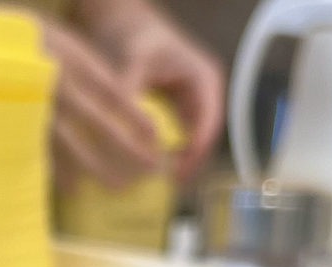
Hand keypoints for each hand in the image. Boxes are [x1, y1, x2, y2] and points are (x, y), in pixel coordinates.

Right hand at [39, 16, 161, 191]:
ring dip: (99, 169)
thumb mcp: (69, 43)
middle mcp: (60, 89)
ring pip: (74, 147)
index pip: (116, 96)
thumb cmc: (38, 43)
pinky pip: (43, 154)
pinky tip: (72, 188)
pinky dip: (59, 173)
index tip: (156, 138)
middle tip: (150, 170)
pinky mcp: (20, 124)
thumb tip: (124, 100)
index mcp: (76, 65)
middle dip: (129, 152)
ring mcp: (39, 110)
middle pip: (102, 127)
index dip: (137, 119)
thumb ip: (93, 70)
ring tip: (119, 187)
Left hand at [84, 2, 224, 183]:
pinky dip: (165, 148)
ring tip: (159, 181)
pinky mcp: (175, 106)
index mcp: (203, 78)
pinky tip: (149, 164)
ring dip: (178, 158)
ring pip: (190, 138)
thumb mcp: (132, 64)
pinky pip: (176, 133)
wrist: (124, 18)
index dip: (195, 150)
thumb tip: (125, 132)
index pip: (207, 122)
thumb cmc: (133, 33)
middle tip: (168, 184)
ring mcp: (190, 99)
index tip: (178, 171)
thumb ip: (130, 96)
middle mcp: (203, 91)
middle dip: (188, 161)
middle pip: (203, 135)